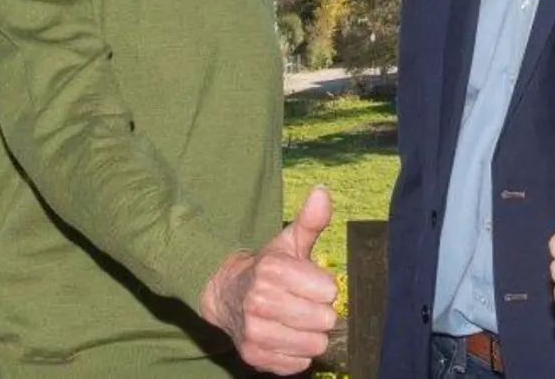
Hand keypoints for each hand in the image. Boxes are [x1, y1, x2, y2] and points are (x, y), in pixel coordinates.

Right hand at [200, 185, 338, 374]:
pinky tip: (287, 336)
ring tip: (297, 320)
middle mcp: (259, 302)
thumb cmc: (269, 268)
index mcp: (272, 271)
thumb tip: (323, 192)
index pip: (327, 291)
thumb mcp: (289, 241)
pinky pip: (298, 363)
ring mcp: (255, 332)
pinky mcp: (254, 356)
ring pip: (314, 344)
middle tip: (305, 303)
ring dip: (311, 334)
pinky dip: (298, 352)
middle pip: (323, 320)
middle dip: (320, 312)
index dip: (324, 288)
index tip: (311, 283)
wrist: (227, 295)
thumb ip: (310, 220)